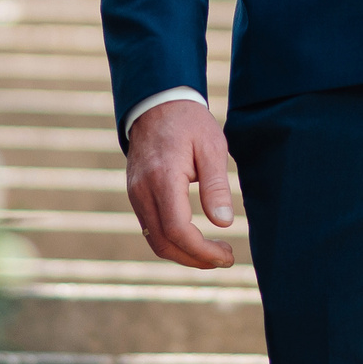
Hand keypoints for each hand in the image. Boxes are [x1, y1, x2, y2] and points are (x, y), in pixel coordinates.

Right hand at [125, 99, 235, 268]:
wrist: (156, 103)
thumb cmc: (189, 122)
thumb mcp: (211, 146)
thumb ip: (216, 185)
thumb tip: (224, 223)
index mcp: (163, 178)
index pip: (178, 230)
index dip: (202, 251)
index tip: (227, 254)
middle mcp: (142, 190)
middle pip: (163, 243)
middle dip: (194, 259)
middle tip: (225, 258)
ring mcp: (135, 193)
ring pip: (154, 240)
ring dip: (183, 254)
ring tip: (213, 253)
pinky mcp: (136, 194)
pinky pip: (150, 228)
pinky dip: (172, 241)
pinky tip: (194, 238)